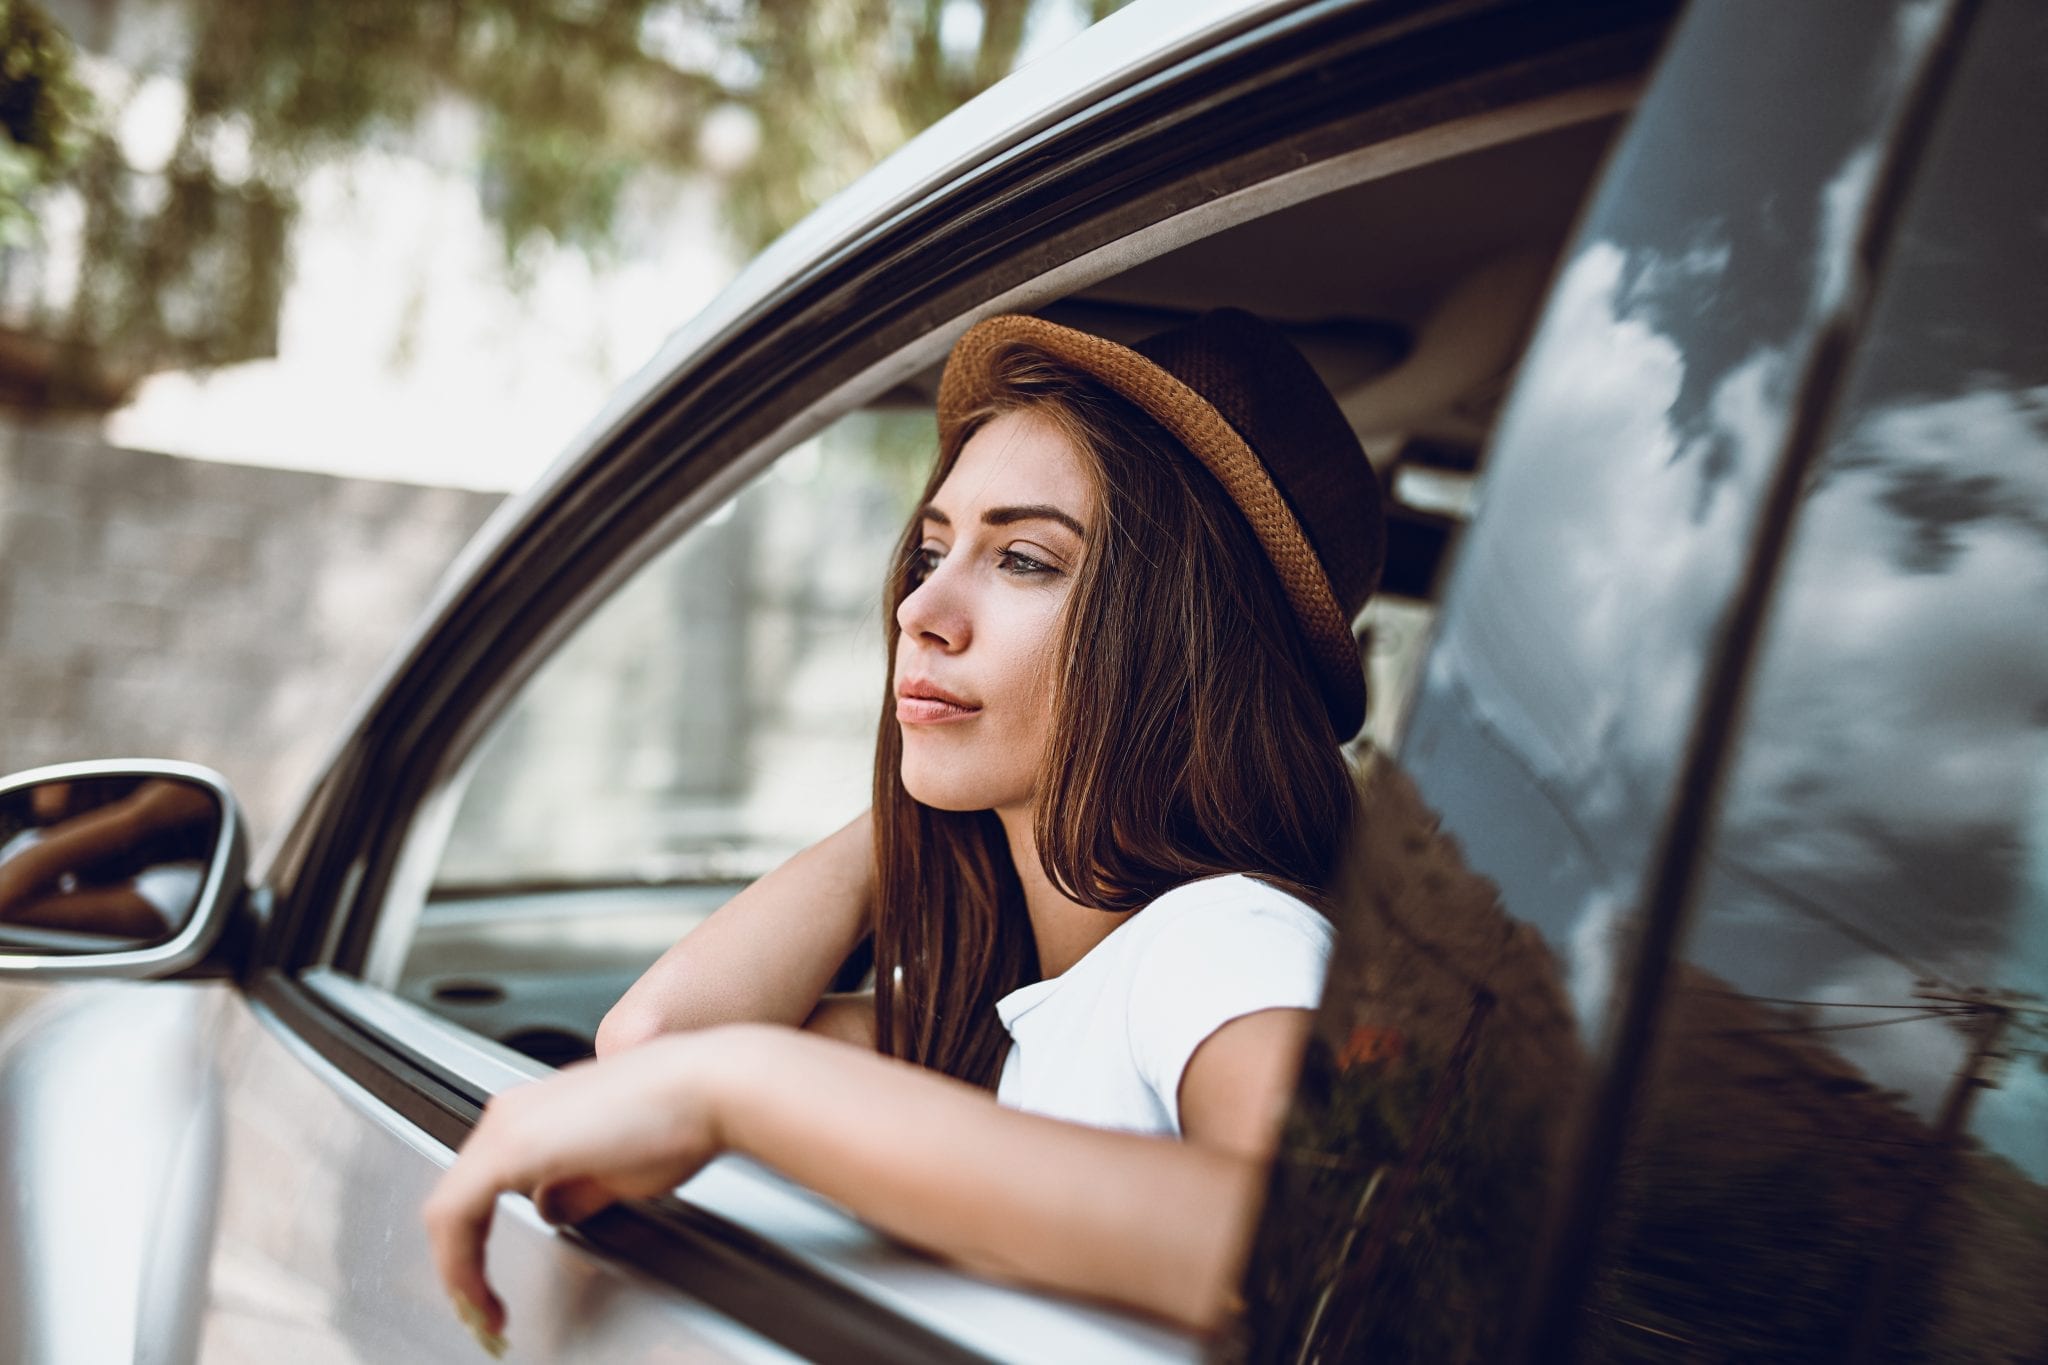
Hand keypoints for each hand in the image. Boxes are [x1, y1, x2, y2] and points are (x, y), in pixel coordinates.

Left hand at [421, 1030, 738, 1342]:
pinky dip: (460, 1262)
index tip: (492, 1287)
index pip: (482, 1186)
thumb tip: (556, 1209)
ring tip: (482, 1312)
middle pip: (459, 1197)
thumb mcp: (618, 1170)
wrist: (708, 1087)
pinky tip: (479, 1293)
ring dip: (459, 1268)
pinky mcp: (511, 1146)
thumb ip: (575, 1190)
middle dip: (464, 1262)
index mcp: (536, 1113)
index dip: (478, 1245)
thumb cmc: (682, 1118)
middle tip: (482, 1309)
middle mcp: (512, 1113)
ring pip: (450, 1208)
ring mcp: (508, 1126)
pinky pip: (456, 1214)